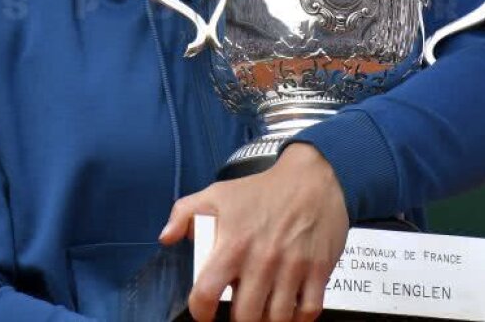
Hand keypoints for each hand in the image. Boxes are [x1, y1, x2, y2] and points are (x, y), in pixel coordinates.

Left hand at [159, 143, 349, 321]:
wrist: (310, 177)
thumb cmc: (260, 191)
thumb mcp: (216, 194)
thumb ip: (183, 214)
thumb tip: (166, 238)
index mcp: (232, 244)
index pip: (206, 294)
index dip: (201, 312)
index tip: (206, 313)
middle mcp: (262, 259)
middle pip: (245, 316)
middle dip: (238, 321)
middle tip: (239, 312)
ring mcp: (293, 266)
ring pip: (277, 319)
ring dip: (267, 321)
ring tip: (262, 313)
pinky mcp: (319, 269)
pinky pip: (309, 311)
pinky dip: (298, 319)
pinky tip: (289, 311)